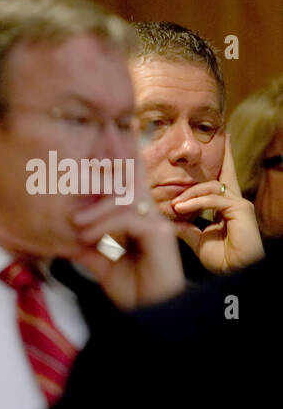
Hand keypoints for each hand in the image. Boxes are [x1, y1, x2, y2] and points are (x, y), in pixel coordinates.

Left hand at [71, 186, 184, 309]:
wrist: (153, 311)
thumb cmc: (133, 291)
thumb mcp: (103, 265)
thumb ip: (89, 248)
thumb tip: (65, 236)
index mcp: (139, 221)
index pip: (121, 191)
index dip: (101, 185)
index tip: (74, 197)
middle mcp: (150, 217)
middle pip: (126, 187)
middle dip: (97, 191)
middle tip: (72, 209)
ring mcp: (157, 224)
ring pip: (125, 200)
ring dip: (97, 210)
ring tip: (77, 225)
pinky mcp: (160, 234)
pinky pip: (129, 219)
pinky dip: (104, 225)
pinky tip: (87, 238)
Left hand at [168, 134, 264, 273]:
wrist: (234, 271)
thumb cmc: (221, 258)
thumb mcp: (197, 239)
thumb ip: (185, 226)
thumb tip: (168, 216)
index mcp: (225, 206)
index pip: (219, 180)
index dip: (220, 162)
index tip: (221, 140)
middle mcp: (234, 201)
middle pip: (221, 175)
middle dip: (218, 157)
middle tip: (215, 137)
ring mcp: (239, 204)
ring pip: (211, 187)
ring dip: (189, 195)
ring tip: (174, 206)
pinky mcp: (241, 210)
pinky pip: (215, 199)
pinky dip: (196, 202)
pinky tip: (181, 209)